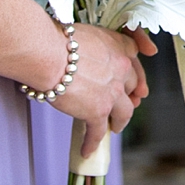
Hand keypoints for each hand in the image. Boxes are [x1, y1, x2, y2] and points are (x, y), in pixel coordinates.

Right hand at [53, 24, 157, 156]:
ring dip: (120, 122)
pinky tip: (87, 150)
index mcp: (120, 47)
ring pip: (125, 112)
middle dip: (131, 96)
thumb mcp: (86, 34)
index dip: (135, 75)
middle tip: (128, 103)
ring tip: (114, 127)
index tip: (135, 83)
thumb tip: (87, 58)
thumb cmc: (59, 41)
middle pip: (133, 87)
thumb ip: (96, 47)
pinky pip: (98, 132)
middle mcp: (121, 69)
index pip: (135, 61)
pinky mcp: (98, 112)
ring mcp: (112, 92)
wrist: (49, 55)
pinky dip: (92, 142)